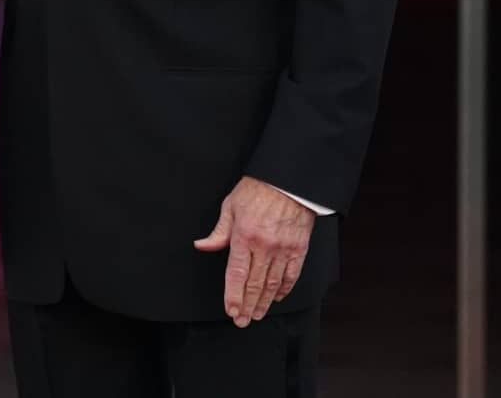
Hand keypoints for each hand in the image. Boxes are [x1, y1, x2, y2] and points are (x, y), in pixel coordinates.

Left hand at [193, 176, 315, 326]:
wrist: (288, 181)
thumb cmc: (257, 190)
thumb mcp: (230, 206)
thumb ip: (218, 232)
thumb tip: (201, 245)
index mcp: (244, 236)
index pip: (236, 274)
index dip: (233, 296)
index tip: (230, 310)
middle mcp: (264, 246)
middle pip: (254, 284)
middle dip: (247, 306)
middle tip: (242, 321)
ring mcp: (283, 249)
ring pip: (273, 284)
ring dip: (264, 303)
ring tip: (257, 315)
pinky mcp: (299, 249)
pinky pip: (291, 275)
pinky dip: (284, 290)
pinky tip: (277, 298)